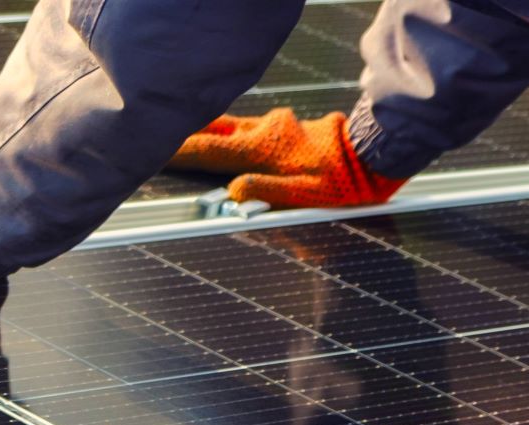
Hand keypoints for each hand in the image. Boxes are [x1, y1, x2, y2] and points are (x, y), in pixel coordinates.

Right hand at [170, 108, 407, 209]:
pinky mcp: (291, 124)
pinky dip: (235, 135)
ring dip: (210, 133)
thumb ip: (263, 192)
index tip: (151, 151)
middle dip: (186, 134)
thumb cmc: (343, 181)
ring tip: (190, 140)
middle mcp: (266, 131)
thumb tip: (232, 192)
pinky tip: (236, 143)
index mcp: (262, 150)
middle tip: (161, 137)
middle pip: (213, 131)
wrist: (378, 153)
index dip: (176, 152)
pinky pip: (252, 128)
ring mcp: (278, 124)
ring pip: (232, 127)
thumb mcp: (303, 196)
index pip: (207, 151)